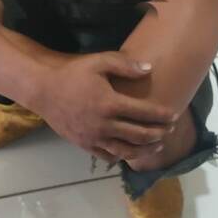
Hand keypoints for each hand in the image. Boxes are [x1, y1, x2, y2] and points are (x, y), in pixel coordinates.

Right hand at [32, 52, 176, 162]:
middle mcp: (104, 124)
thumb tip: (149, 69)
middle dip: (158, 133)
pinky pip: (108, 155)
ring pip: (126, 150)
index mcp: (110, 103)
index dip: (162, 115)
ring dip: (145, 150)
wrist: (43, 88)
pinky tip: (130, 152)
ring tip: (157, 146)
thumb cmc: (72, 72)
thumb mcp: (99, 62)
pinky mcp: (84, 144)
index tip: (175, 115)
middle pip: (139, 134)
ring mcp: (93, 137)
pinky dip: (122, 155)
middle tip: (170, 130)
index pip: (144, 113)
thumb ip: (125, 65)